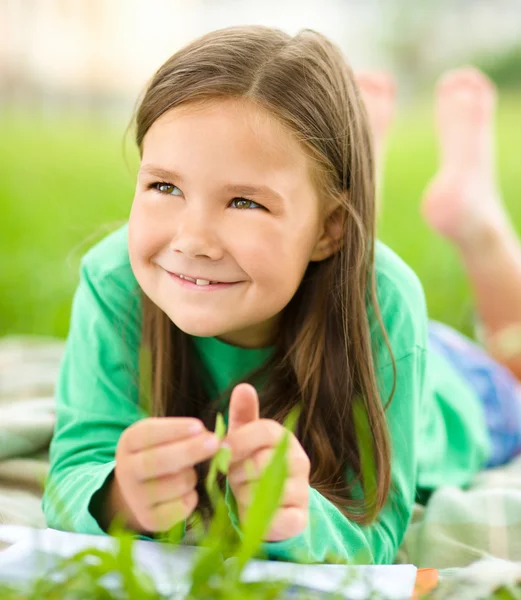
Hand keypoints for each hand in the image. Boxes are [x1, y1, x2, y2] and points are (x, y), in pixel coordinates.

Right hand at [113, 417, 219, 532]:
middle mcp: (126, 470)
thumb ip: (185, 434)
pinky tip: (184, 492)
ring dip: (192, 476)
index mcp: (129, 442)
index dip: (175, 429)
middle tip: (215, 442)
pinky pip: (182, 506)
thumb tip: (216, 438)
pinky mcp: (149, 519)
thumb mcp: (164, 436)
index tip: (199, 426)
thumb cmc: (160, 452)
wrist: (141, 488)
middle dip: (190, 450)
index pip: (149, 433)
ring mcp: (136, 497)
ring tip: (187, 473)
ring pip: (178, 483)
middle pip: (159, 460)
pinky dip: (191, 496)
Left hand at [225, 383, 309, 541]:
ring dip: (245, 496)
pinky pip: (278, 518)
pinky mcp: (300, 517)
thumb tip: (244, 387)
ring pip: (266, 492)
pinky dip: (260, 518)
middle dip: (238, 473)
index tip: (222, 450)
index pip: (266, 431)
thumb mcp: (244, 439)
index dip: (240, 440)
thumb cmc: (252, 465)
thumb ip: (243, 415)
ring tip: (243, 494)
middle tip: (233, 477)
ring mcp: (303, 489)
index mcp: (284, 438)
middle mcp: (299, 460)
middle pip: (262, 462)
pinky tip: (253, 513)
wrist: (270, 506)